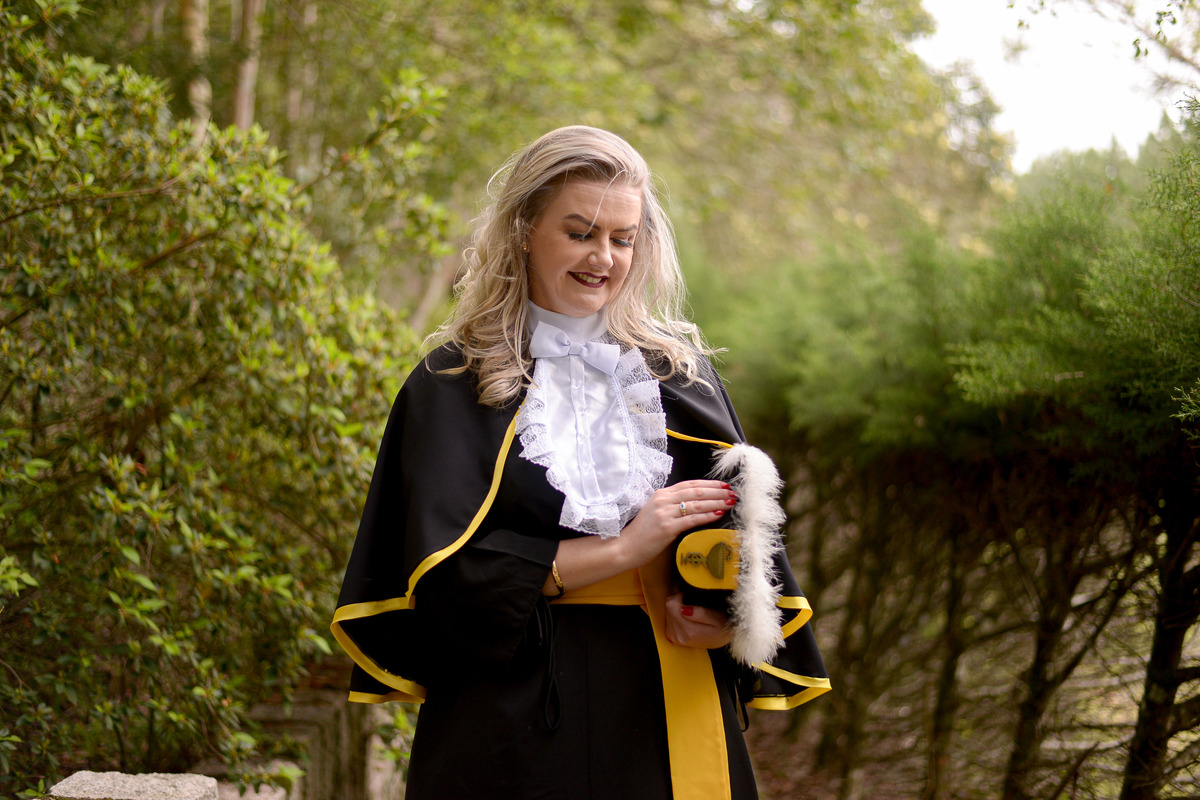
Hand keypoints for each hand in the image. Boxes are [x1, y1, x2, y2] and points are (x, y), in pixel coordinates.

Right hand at [616, 480, 736, 569]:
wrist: (625, 547)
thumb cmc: (642, 533)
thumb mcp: (656, 512)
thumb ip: (672, 505)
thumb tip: (695, 504)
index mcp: (661, 494)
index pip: (690, 484)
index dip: (709, 484)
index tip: (723, 485)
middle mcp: (663, 500)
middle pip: (696, 492)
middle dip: (717, 491)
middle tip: (732, 492)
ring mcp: (664, 514)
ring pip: (696, 504)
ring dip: (716, 502)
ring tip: (730, 502)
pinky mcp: (667, 528)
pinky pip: (692, 519)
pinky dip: (706, 516)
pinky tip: (718, 514)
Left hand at [664, 592, 731, 648]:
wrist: (720, 640)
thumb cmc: (721, 626)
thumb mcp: (716, 618)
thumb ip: (700, 613)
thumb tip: (683, 609)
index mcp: (689, 631)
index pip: (672, 604)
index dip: (681, 596)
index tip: (691, 599)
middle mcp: (679, 636)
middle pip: (668, 607)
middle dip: (678, 602)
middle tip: (692, 606)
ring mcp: (674, 638)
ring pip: (667, 612)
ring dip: (677, 609)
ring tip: (690, 613)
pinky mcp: (672, 637)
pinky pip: (667, 620)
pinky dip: (675, 615)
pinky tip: (686, 618)